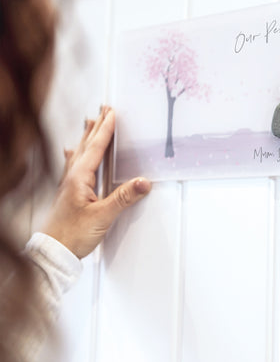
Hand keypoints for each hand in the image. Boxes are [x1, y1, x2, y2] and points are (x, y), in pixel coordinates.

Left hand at [42, 106, 150, 257]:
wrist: (53, 252)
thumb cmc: (72, 235)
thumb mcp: (103, 216)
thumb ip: (124, 198)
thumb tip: (143, 182)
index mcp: (80, 178)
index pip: (96, 148)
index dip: (105, 130)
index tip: (112, 113)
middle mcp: (72, 177)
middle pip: (86, 145)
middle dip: (96, 126)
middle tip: (103, 109)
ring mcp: (68, 184)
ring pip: (79, 152)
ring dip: (87, 136)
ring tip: (90, 122)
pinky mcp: (68, 193)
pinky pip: (73, 164)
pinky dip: (76, 153)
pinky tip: (71, 152)